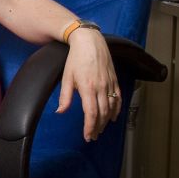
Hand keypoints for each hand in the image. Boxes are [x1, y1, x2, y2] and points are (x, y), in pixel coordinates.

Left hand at [56, 26, 120, 141]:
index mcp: (88, 88)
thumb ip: (65, 97)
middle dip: (98, 127)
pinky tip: (113, 117)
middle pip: (102, 114)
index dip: (90, 127)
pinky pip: (118, 98)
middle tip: (93, 136)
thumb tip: (60, 112)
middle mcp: (101, 87)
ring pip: (111, 108)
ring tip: (100, 129)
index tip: (87, 136)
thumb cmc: (76, 58)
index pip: (91, 113)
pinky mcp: (114, 79)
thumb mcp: (67, 77)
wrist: (89, 41)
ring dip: (106, 121)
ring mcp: (110, 83)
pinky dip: (117, 109)